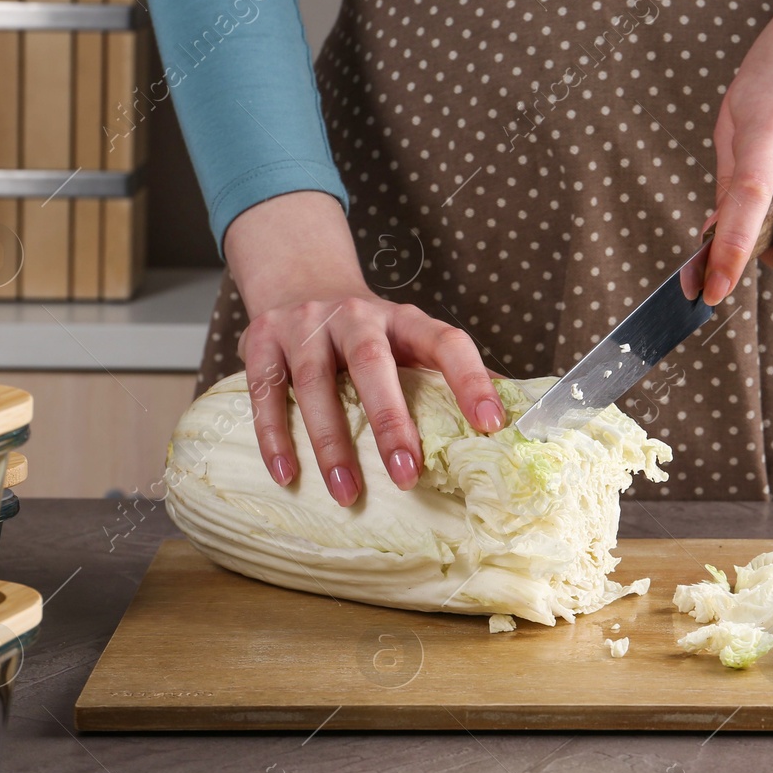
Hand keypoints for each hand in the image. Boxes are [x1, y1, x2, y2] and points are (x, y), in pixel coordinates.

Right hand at [224, 191, 501, 504]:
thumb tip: (512, 415)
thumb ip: (448, 375)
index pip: (447, 343)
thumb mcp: (410, 340)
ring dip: (331, 442)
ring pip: (316, 383)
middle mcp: (356, 316)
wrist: (299, 281)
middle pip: (373, 365)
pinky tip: (286, 473)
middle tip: (407, 474)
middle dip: (390, 422)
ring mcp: (305, 326)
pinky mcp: (261, 340)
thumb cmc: (367, 332)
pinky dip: (274, 435)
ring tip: (347, 492)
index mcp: (405, 321)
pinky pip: (264, 391)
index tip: (491, 425)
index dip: (471, 381)